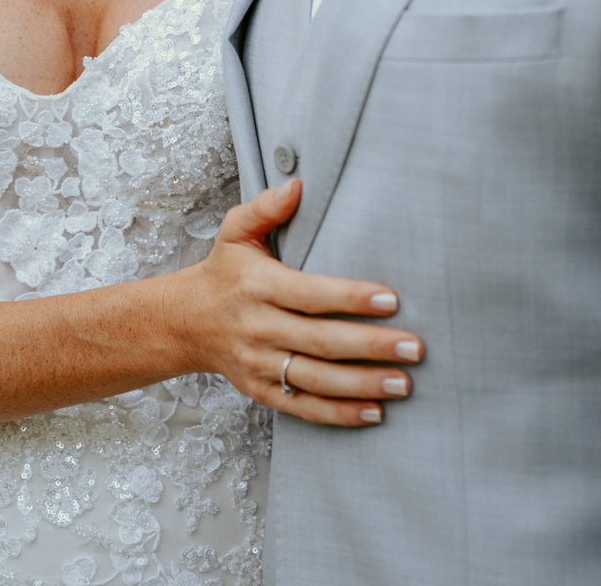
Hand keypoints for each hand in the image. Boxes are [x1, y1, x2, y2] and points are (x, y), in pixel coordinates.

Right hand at [172, 181, 422, 427]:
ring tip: (404, 383)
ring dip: (363, 385)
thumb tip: (298, 186)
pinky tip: (375, 412)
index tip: (392, 299)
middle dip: (371, 346)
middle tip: (414, 348)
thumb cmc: (224, 271)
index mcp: (258, 286)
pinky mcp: (261, 392)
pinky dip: (339, 414)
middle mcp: (258, 328)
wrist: (185, 322)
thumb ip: (265, 207)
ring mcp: (259, 364)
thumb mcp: (235, 231)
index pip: (310, 294)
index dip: (350, 298)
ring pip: (316, 380)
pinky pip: (303, 408)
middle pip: (321, 341)